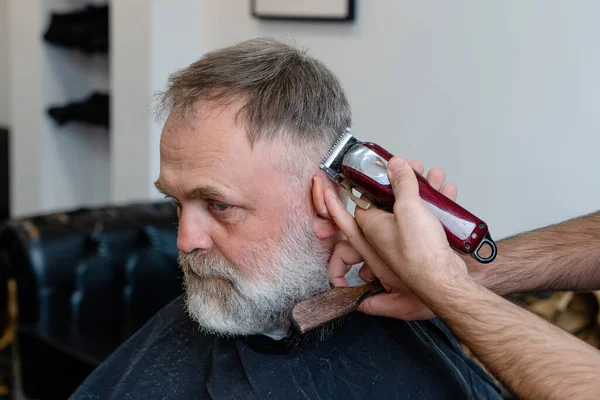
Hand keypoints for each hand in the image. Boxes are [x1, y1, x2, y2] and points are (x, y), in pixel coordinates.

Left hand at [322, 160, 460, 319]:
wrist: (447, 280)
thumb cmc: (421, 254)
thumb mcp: (408, 208)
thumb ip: (401, 184)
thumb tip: (395, 165)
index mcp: (372, 227)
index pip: (357, 204)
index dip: (358, 188)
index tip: (348, 179)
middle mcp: (385, 235)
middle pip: (387, 202)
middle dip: (398, 182)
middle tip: (404, 167)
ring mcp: (405, 240)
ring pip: (411, 208)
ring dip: (422, 190)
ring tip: (431, 175)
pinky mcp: (425, 243)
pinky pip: (429, 218)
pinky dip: (438, 204)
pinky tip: (446, 192)